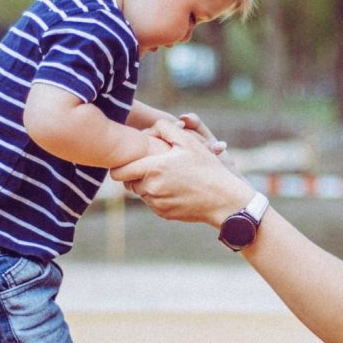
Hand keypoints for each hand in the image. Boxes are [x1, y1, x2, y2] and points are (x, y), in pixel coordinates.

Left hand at [112, 119, 252, 225]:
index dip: (119, 165)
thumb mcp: (189, 142)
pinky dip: (158, 195)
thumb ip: (166, 128)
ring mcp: (156, 203)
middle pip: (128, 182)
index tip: (126, 160)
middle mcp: (151, 189)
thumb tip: (149, 128)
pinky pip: (152, 202)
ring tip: (165, 176)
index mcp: (153, 169)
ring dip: (147, 184)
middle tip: (148, 166)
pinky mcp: (163, 213)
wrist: (223, 200)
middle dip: (134, 173)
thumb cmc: (207, 168)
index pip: (119, 171)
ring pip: (140, 192)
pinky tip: (175, 188)